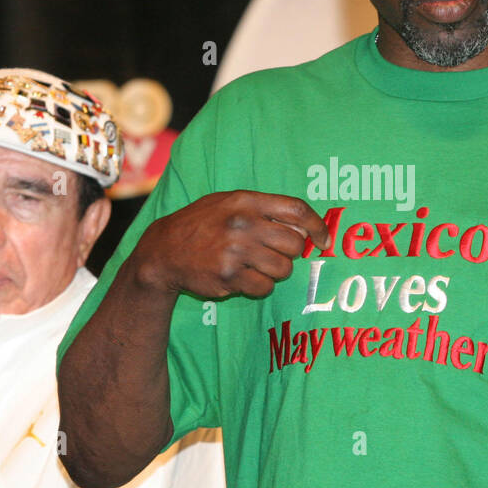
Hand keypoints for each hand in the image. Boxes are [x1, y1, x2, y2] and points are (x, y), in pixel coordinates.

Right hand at [131, 191, 329, 298]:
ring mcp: (236, 251)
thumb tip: (304, 229)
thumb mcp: (228, 203)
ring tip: (254, 265)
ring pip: (283, 269)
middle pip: (294, 244)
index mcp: (246, 201)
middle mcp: (243, 224)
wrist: (164, 250)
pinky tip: (242, 277)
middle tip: (274, 253)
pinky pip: (264, 287)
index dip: (316, 225)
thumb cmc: (202, 224)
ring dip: (275, 271)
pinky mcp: (229, 276)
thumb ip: (263, 210)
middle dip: (290, 253)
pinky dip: (259, 286)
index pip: (296, 209)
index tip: (322, 239)